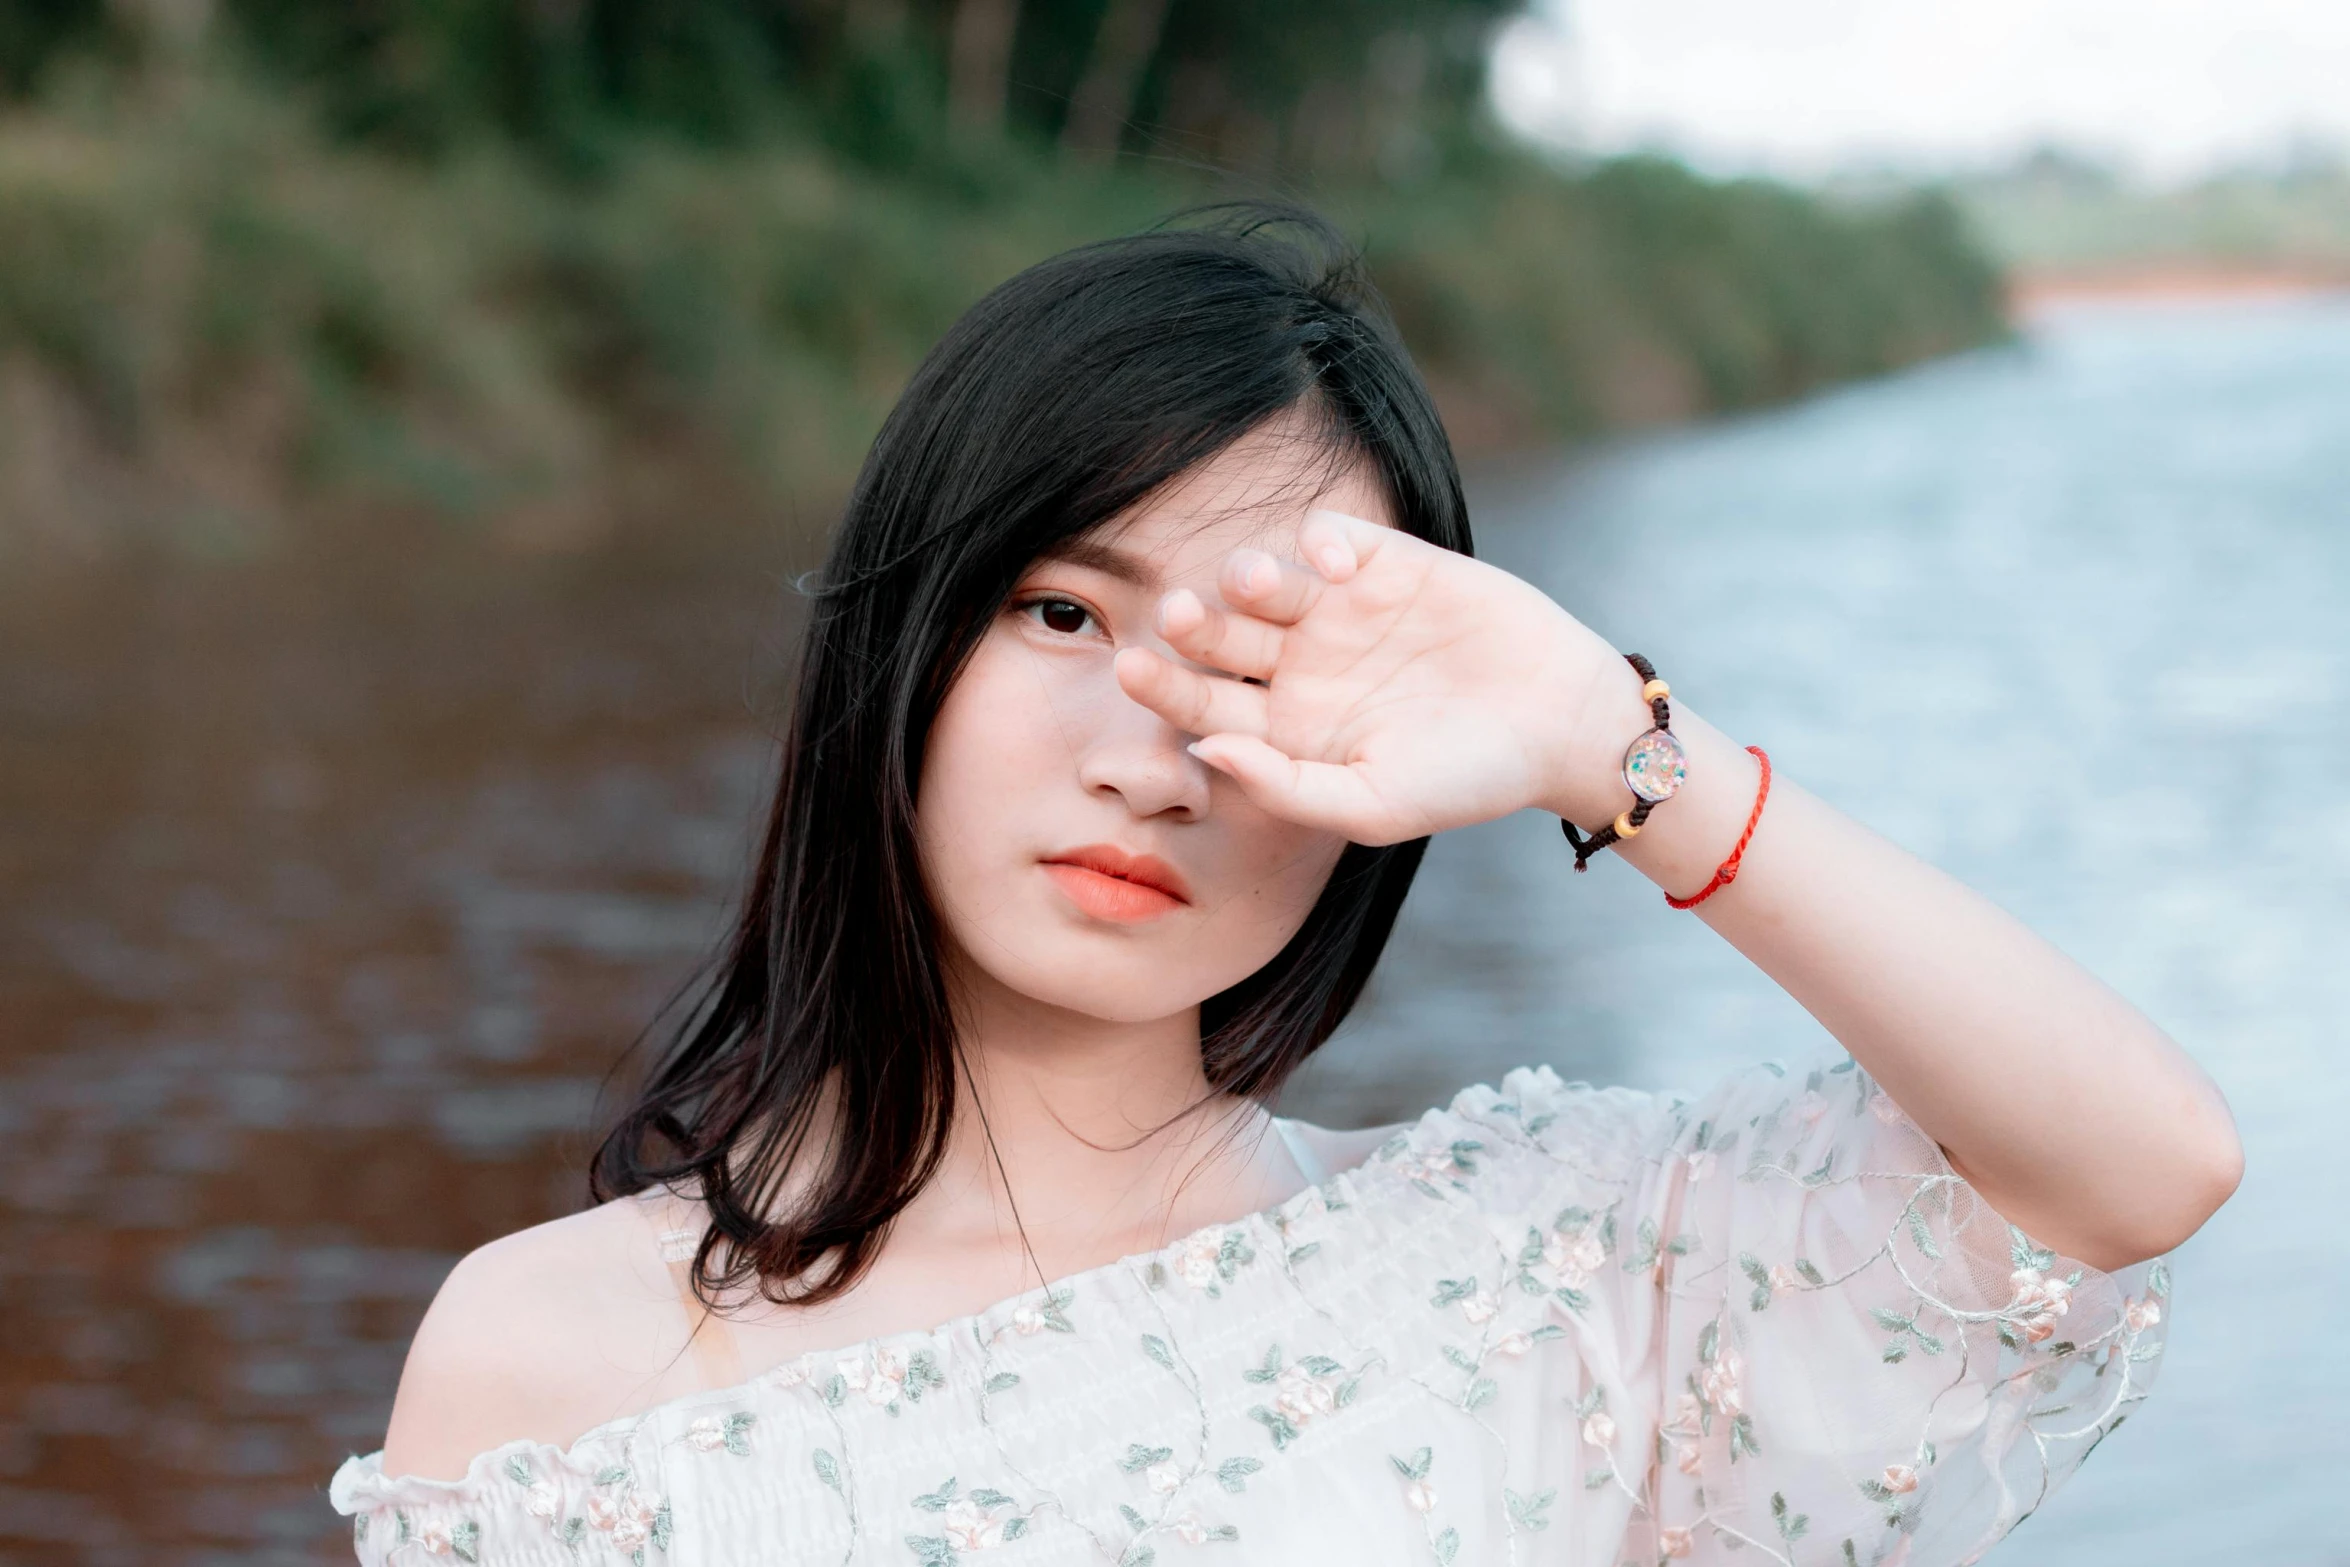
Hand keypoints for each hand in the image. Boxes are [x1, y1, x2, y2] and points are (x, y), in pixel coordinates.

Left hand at [1113, 509, 1646, 844]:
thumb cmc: (1466, 780)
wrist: (1562, 725)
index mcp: (1283, 728)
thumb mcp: (1372, 805)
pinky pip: (1331, 538)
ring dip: (1248, 578)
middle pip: (1219, 637)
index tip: (1130, 668)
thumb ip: (1285, 787)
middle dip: (1193, 623)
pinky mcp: (1385, 563)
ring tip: (1254, 586)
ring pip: (1264, 583)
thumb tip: (1204, 750)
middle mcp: (1299, 665)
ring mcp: (1339, 611)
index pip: (1202, 702)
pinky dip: (1320, 542)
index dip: (1162, 685)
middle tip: (1178, 613)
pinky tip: (1333, 567)